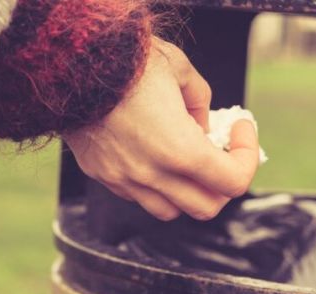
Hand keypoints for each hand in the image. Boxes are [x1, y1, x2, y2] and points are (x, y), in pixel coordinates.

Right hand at [63, 38, 260, 220]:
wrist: (67, 62)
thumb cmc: (126, 60)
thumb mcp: (178, 68)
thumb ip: (200, 101)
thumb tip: (203, 125)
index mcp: (180, 150)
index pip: (234, 182)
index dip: (248, 156)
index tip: (240, 128)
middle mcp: (153, 175)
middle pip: (206, 207)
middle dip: (221, 183)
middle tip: (221, 152)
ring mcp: (124, 180)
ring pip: (171, 210)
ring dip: (187, 190)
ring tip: (186, 159)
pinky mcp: (103, 175)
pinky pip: (139, 196)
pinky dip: (156, 184)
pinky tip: (154, 153)